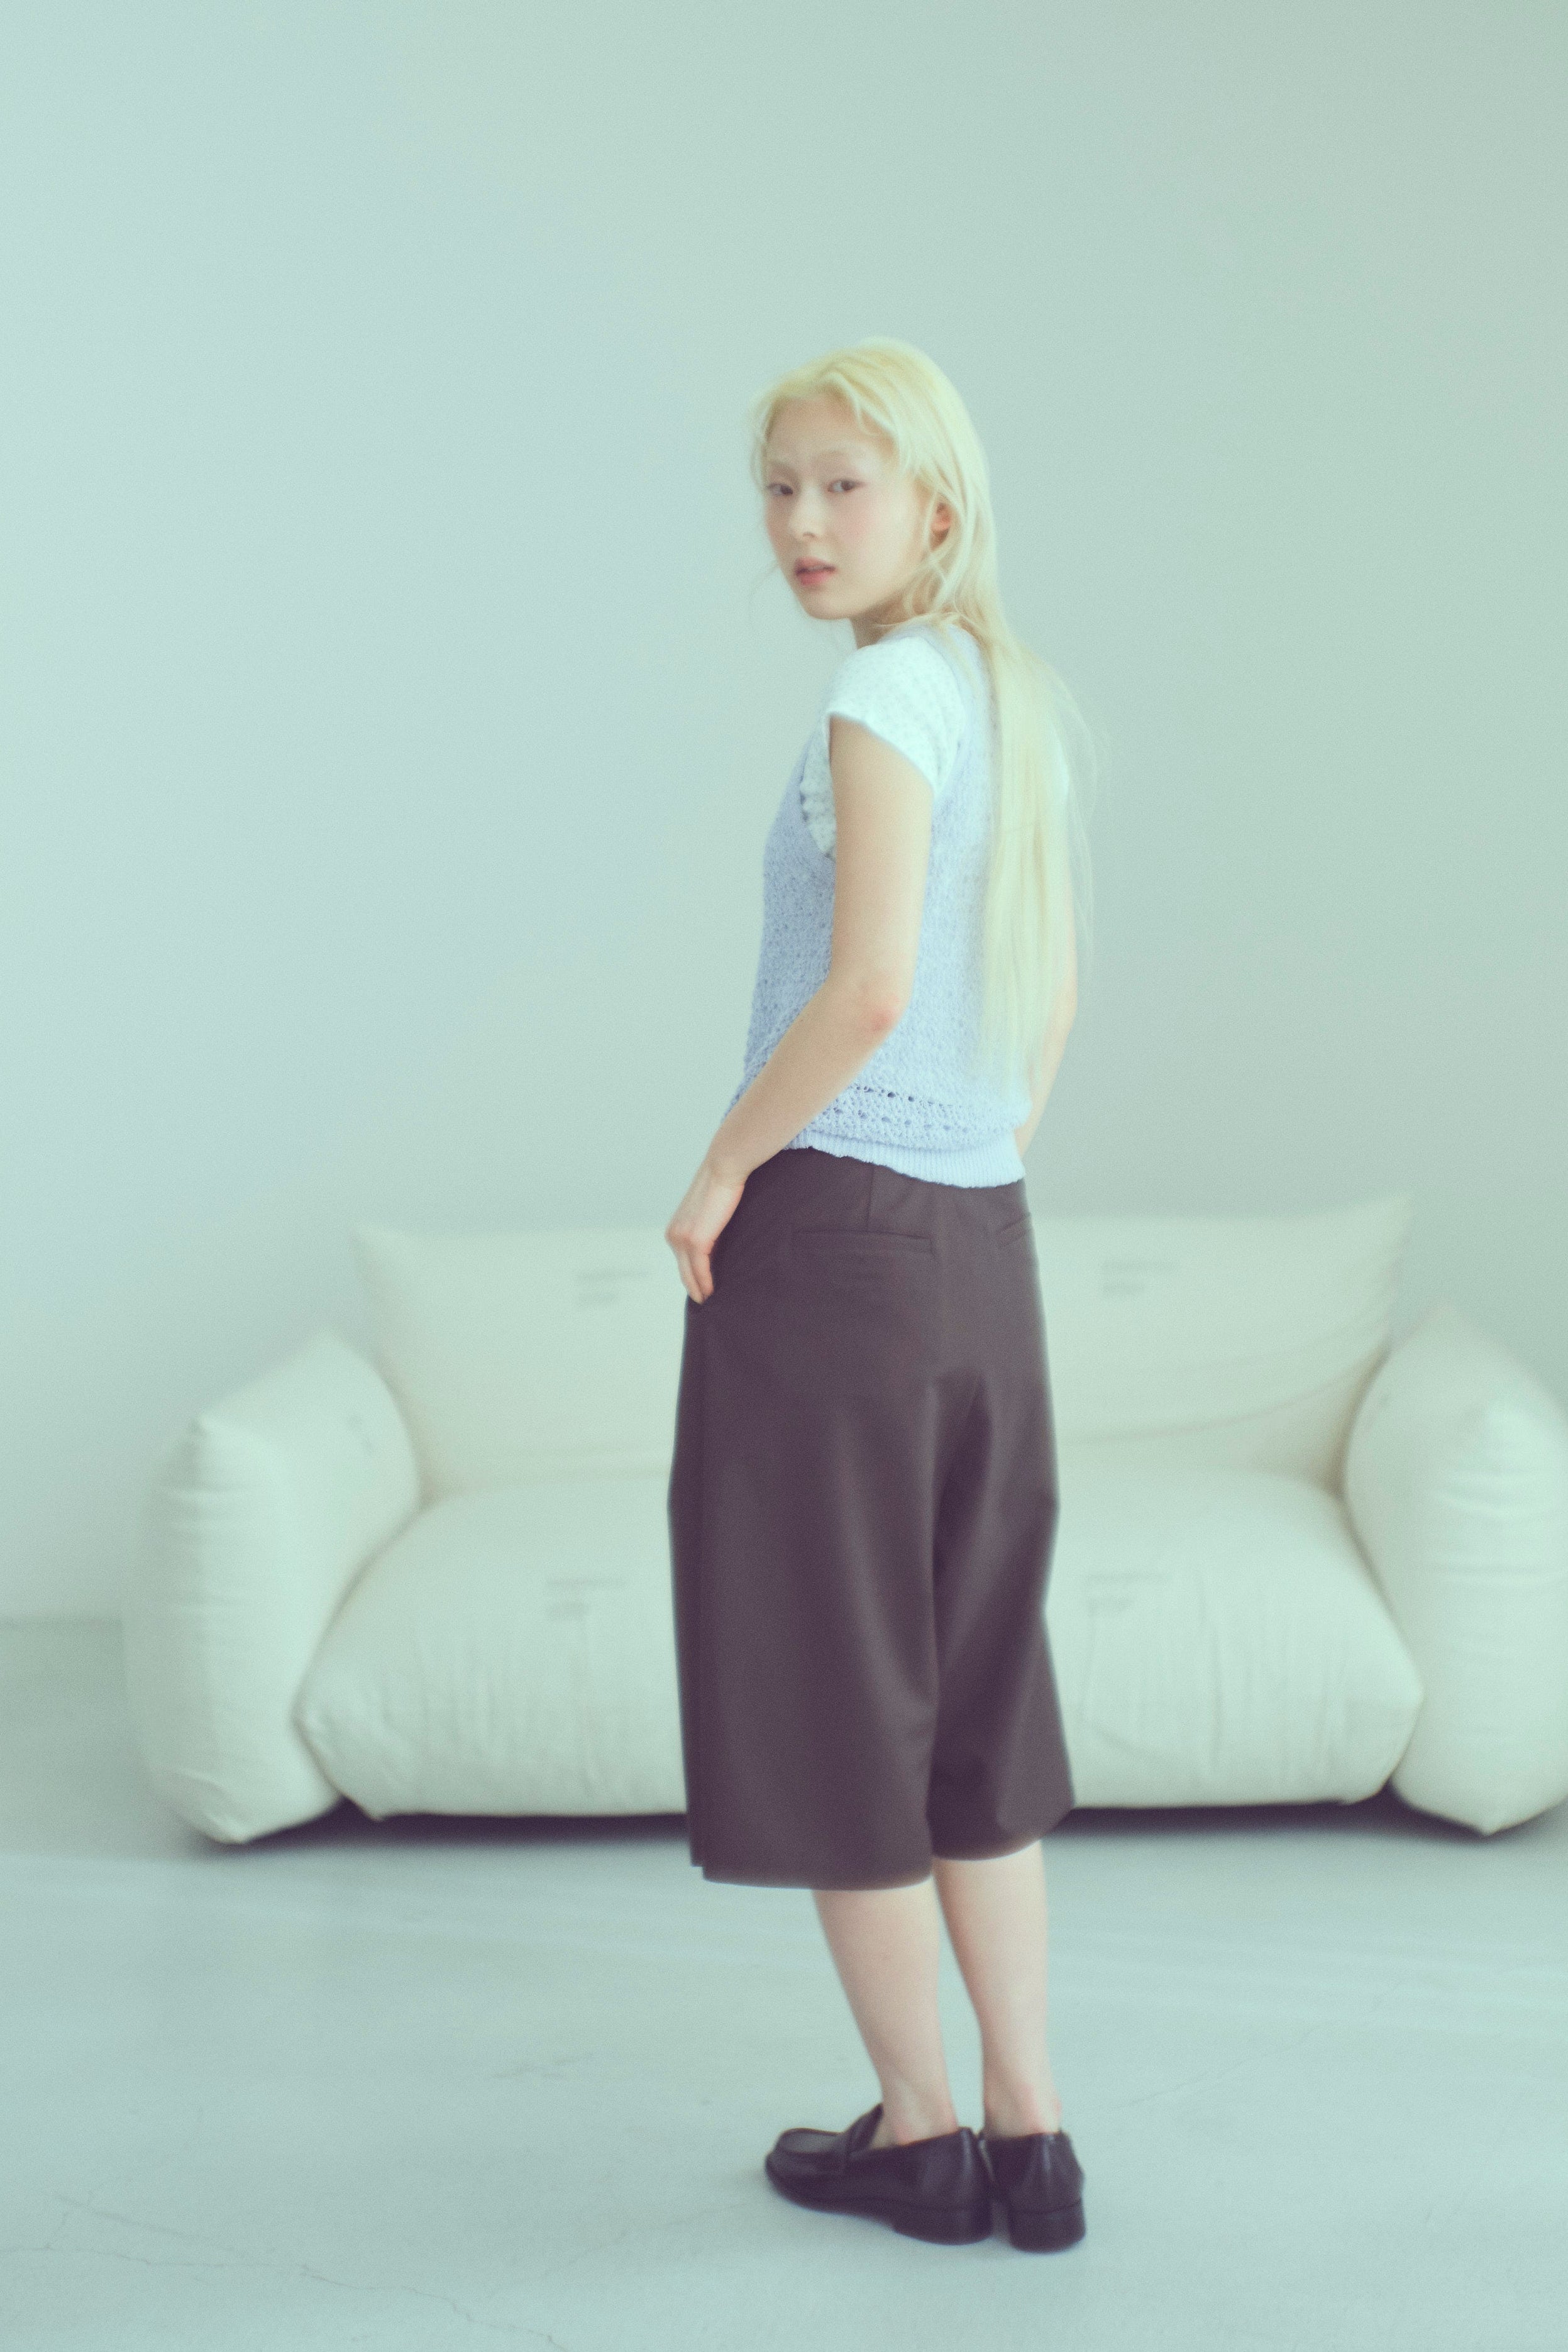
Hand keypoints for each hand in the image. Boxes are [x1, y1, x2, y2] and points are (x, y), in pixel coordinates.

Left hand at [666, 1156, 746, 1302]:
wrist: (724, 1167)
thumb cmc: (722, 1187)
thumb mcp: (709, 1213)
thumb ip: (708, 1231)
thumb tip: (717, 1248)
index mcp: (675, 1229)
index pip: (682, 1262)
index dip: (691, 1279)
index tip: (702, 1292)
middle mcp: (674, 1235)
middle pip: (683, 1271)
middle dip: (694, 1289)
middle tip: (705, 1305)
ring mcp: (682, 1238)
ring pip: (690, 1274)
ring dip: (700, 1290)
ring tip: (710, 1304)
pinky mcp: (696, 1240)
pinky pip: (700, 1270)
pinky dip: (706, 1283)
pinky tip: (712, 1294)